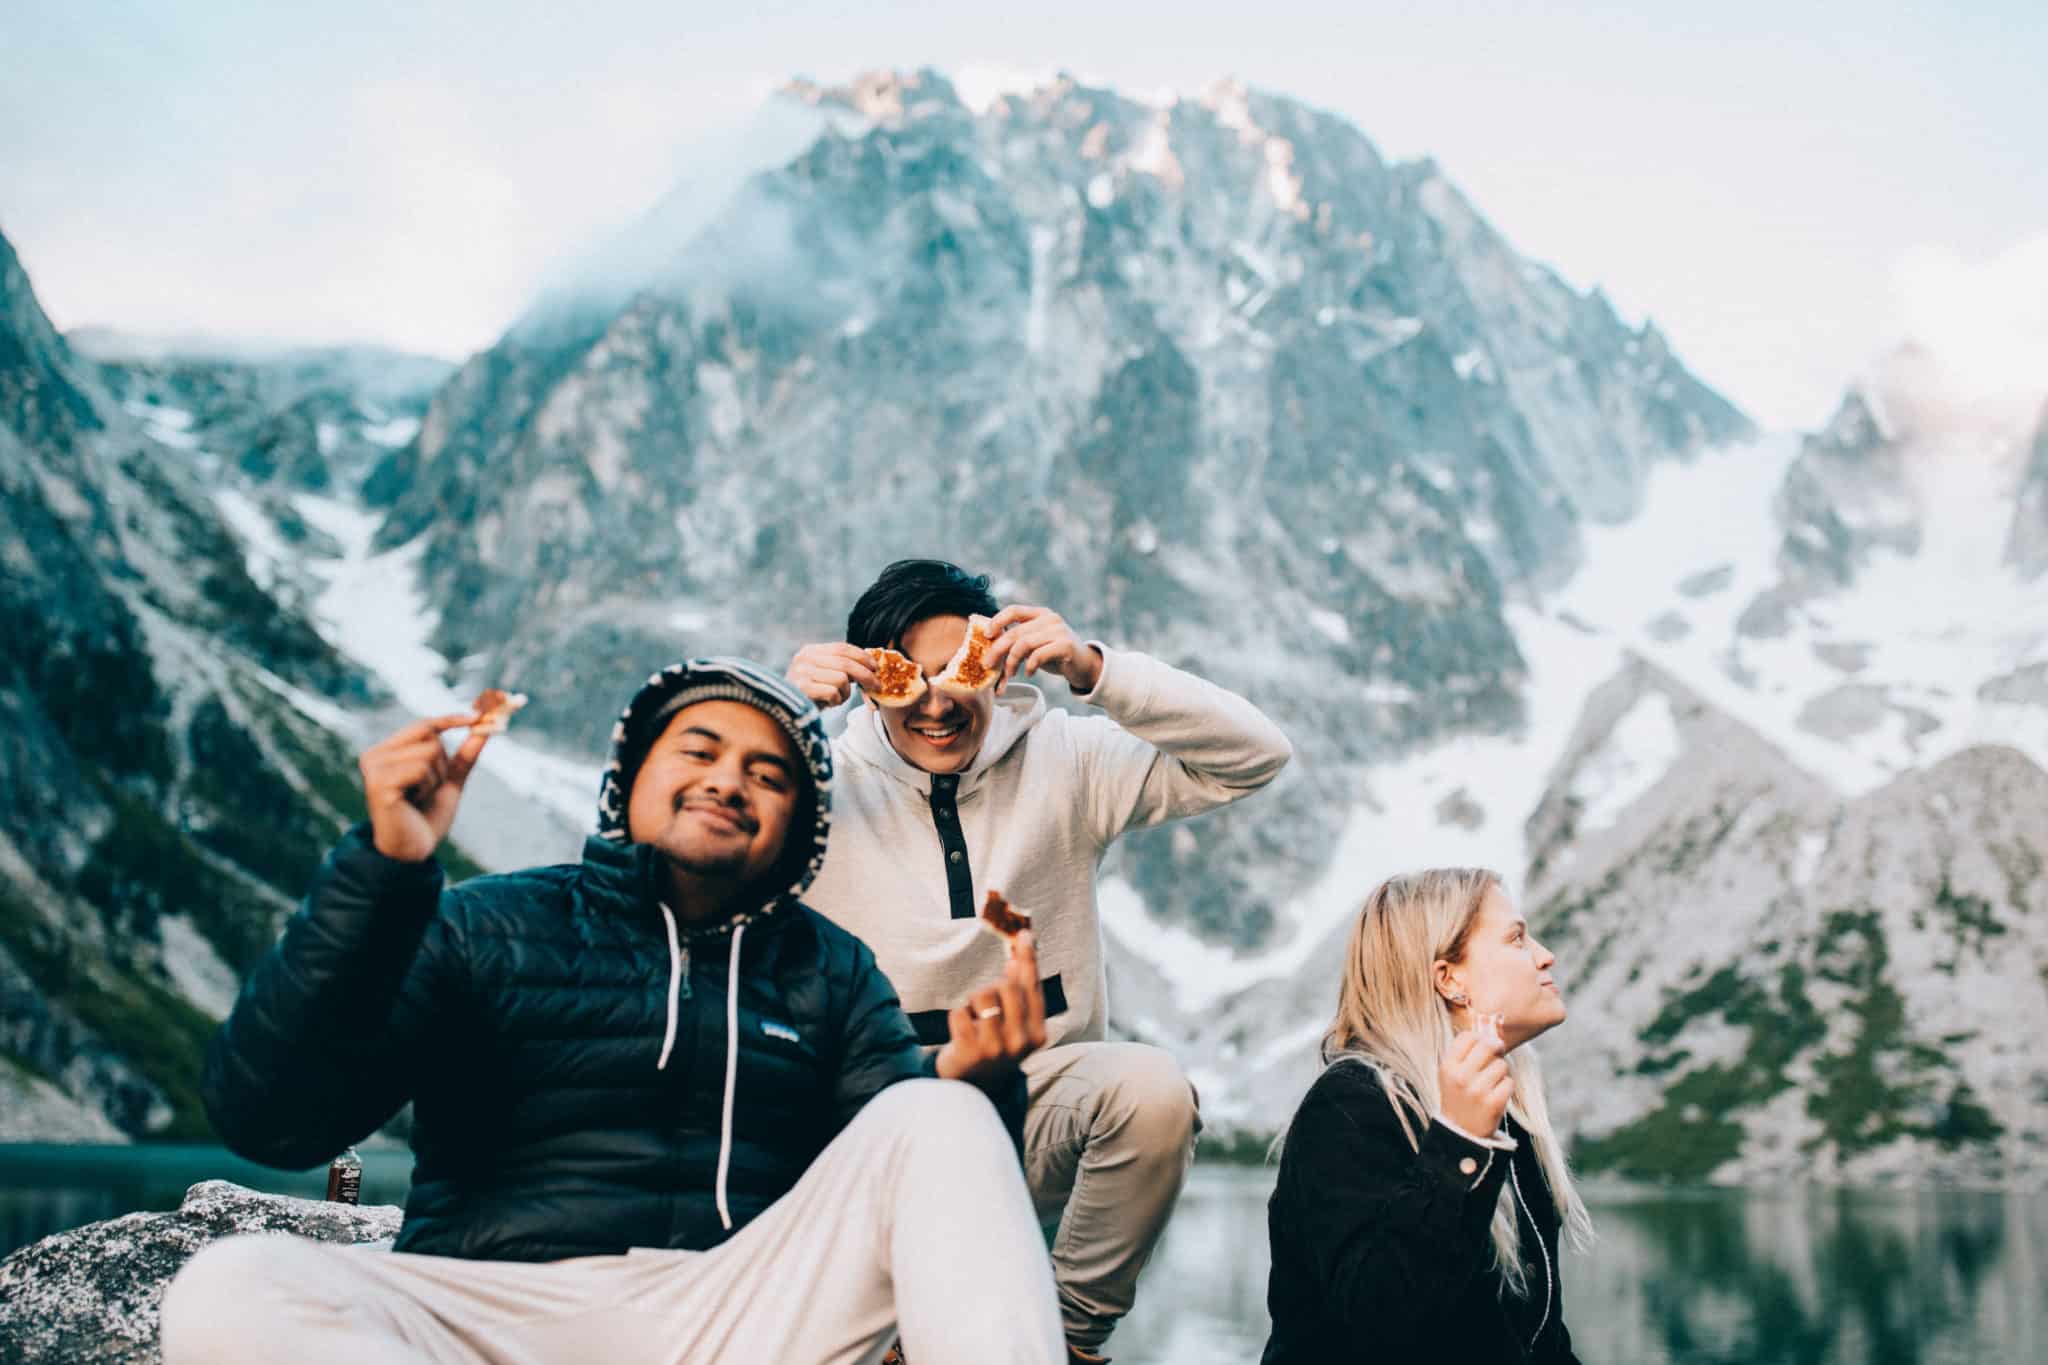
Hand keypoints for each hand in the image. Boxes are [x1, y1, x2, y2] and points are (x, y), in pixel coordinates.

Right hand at [358, 714, 491, 862]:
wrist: (413, 851)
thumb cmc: (427, 816)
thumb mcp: (450, 781)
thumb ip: (464, 755)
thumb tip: (485, 727)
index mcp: (386, 752)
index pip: (423, 725)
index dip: (450, 719)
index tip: (477, 716)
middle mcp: (375, 755)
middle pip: (430, 735)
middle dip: (442, 763)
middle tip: (428, 789)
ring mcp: (374, 767)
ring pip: (429, 751)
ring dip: (435, 778)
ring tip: (419, 797)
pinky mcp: (378, 782)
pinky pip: (421, 768)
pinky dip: (427, 786)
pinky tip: (412, 802)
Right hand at [786, 642, 877, 707]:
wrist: (788, 712)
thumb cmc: (812, 695)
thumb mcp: (825, 676)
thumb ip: (843, 668)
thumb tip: (873, 668)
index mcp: (810, 651)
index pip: (842, 648)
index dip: (862, 656)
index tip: (876, 667)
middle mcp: (804, 658)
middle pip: (845, 663)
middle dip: (866, 675)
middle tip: (877, 686)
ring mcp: (801, 672)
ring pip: (842, 679)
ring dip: (846, 693)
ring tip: (837, 698)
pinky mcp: (802, 689)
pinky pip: (833, 692)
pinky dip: (836, 701)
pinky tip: (828, 704)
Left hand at [934, 931, 1047, 1083]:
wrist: (973, 1088)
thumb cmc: (995, 1047)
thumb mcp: (1015, 1025)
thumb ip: (1020, 994)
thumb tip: (1017, 957)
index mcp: (1038, 1034)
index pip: (1033, 987)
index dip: (1028, 959)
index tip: (1024, 934)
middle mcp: (1021, 1041)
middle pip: (1005, 986)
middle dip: (991, 988)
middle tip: (985, 1006)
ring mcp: (996, 1048)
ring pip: (982, 995)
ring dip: (973, 1003)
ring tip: (974, 1021)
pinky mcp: (970, 1051)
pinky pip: (959, 1012)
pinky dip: (957, 1016)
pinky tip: (962, 1033)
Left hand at [983, 605, 1102, 693]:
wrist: (1084, 665)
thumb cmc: (1055, 655)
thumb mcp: (1036, 643)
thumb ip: (1018, 641)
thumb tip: (990, 650)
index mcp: (1040, 614)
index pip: (1014, 610)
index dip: (997, 621)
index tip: (986, 635)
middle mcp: (1050, 619)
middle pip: (1015, 631)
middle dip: (998, 649)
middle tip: (988, 664)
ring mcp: (1059, 631)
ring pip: (1024, 643)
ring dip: (1012, 661)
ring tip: (1010, 674)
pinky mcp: (1066, 645)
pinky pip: (1039, 655)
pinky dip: (1030, 666)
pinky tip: (1029, 673)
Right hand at [1439, 1016, 1512, 1138]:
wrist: (1460, 1132)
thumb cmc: (1459, 1096)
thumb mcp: (1452, 1074)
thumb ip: (1467, 1053)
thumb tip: (1493, 1028)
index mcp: (1447, 1066)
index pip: (1468, 1037)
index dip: (1479, 1038)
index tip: (1482, 1045)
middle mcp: (1460, 1077)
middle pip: (1488, 1045)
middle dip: (1496, 1047)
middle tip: (1497, 1052)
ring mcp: (1477, 1091)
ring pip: (1501, 1065)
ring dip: (1501, 1072)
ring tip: (1492, 1082)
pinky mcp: (1493, 1103)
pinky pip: (1509, 1082)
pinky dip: (1506, 1087)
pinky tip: (1497, 1094)